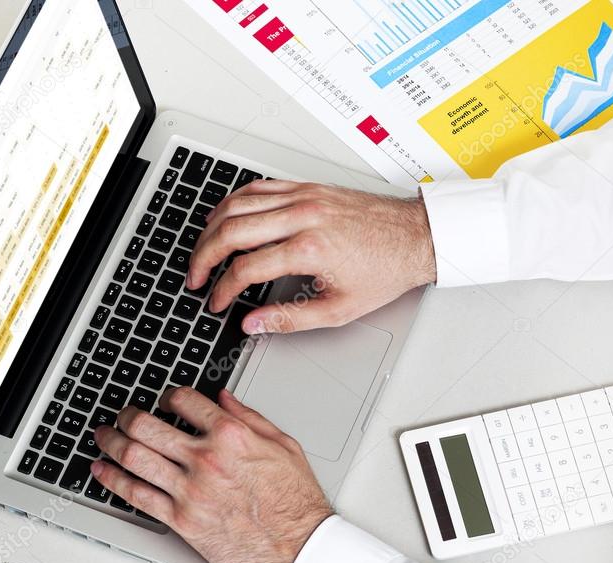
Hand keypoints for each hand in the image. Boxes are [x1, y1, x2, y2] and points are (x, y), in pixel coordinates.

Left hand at [91, 388, 332, 562]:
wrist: (298, 549)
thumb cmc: (296, 503)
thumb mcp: (283, 446)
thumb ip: (250, 418)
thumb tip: (224, 399)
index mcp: (232, 436)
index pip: (184, 400)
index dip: (168, 396)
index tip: (163, 400)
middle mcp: (206, 459)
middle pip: (147, 426)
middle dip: (128, 416)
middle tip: (123, 415)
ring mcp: (189, 490)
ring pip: (134, 457)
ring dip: (112, 442)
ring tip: (105, 436)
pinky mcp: (181, 520)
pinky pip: (136, 495)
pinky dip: (112, 481)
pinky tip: (102, 472)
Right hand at [189, 181, 435, 333]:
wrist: (416, 237)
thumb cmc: (385, 270)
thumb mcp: (340, 309)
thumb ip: (290, 320)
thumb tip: (254, 325)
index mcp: (310, 249)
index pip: (246, 268)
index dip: (223, 290)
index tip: (217, 302)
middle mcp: (303, 216)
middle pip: (232, 231)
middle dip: (204, 257)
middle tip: (196, 276)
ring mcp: (304, 197)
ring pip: (238, 204)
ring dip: (212, 228)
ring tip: (203, 250)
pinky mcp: (307, 187)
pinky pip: (259, 187)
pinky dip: (234, 201)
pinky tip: (224, 217)